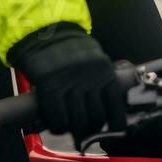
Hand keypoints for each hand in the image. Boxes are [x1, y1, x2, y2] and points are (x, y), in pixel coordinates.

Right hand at [8, 24, 126, 143]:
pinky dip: (58, 127)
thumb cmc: (70, 47)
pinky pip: (57, 118)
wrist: (45, 29)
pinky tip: (57, 125)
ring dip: (74, 131)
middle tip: (84, 132)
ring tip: (70, 129)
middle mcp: (90, 78)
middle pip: (95, 118)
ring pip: (77, 122)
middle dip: (90, 130)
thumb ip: (99, 81)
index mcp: (104, 71)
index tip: (112, 132)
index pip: (116, 106)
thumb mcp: (93, 58)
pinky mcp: (50, 86)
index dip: (115, 126)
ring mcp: (70, 82)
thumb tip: (104, 111)